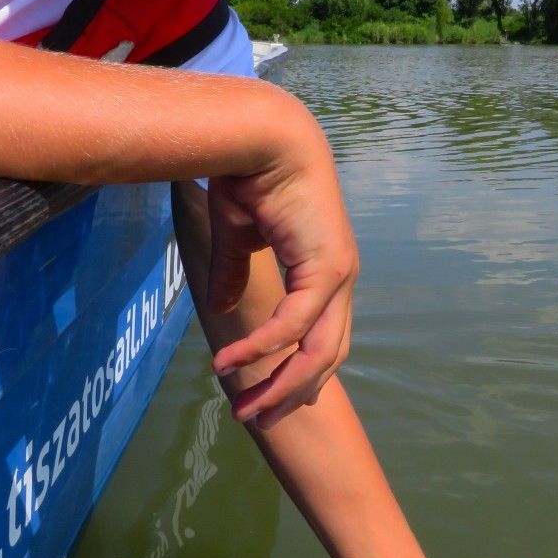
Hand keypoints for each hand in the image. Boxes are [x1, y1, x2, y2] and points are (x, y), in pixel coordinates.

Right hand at [207, 116, 357, 429]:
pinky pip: (293, 324)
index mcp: (325, 270)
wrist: (261, 137)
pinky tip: (231, 364)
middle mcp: (340, 277)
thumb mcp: (237, 237)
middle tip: (257, 420)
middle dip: (292, 393)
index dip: (302, 372)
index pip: (324, 336)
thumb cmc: (250, 177)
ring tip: (245, 409)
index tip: (272, 399)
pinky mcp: (325, 267)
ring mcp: (339, 274)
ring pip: (318, 351)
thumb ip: (231, 273)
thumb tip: (217, 306)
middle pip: (328, 356)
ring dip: (280, 384)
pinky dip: (263, 348)